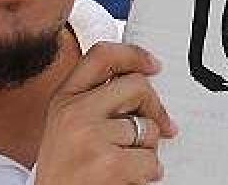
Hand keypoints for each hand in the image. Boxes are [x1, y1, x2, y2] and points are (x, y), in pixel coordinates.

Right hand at [33, 43, 178, 183]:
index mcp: (63, 100)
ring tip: (127, 163)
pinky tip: (129, 179)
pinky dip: (148, 173)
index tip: (153, 65)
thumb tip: (144, 88)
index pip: (101, 56)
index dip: (133, 55)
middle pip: (136, 86)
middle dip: (155, 108)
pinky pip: (150, 159)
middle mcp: (74, 113)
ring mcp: (91, 136)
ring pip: (148, 128)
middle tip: (163, 127)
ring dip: (147, 150)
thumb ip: (95, 102)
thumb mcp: (67, 127)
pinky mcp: (109, 163)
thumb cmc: (66, 171)